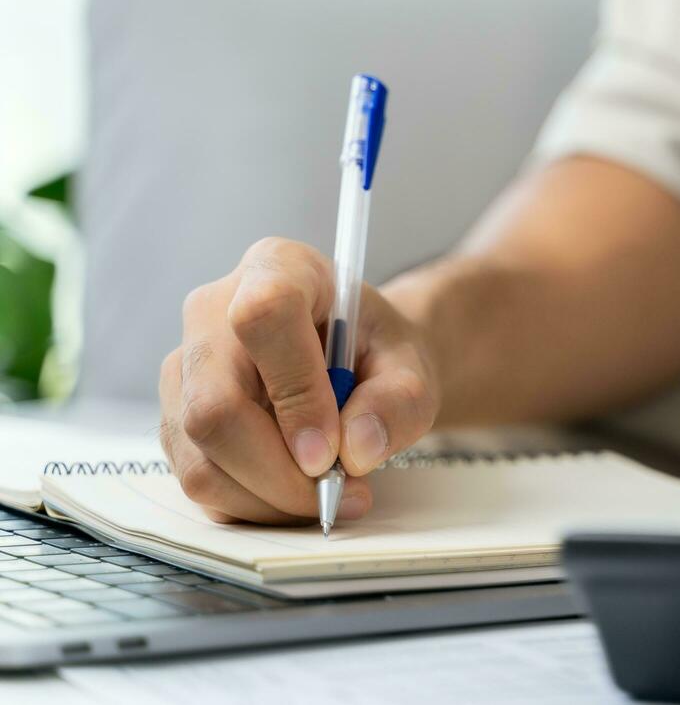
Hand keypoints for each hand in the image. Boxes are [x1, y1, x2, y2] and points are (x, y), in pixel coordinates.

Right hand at [159, 237, 440, 523]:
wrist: (358, 361)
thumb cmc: (379, 353)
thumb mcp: (412, 367)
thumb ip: (398, 401)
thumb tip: (355, 449)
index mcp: (279, 268)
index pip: (264, 317)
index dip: (296, 393)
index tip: (331, 449)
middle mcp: (214, 310)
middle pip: (214, 405)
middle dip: (278, 472)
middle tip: (336, 492)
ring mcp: (185, 366)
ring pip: (200, 455)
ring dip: (267, 497)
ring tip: (328, 494)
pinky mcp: (175, 417)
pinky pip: (198, 479)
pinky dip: (251, 504)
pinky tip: (295, 493)